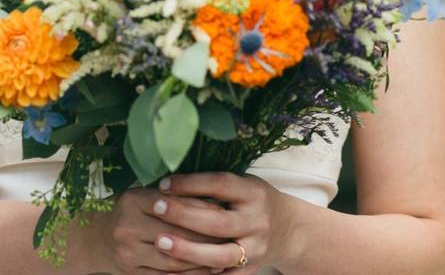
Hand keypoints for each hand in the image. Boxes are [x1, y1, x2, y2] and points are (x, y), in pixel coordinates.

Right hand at [89, 186, 232, 274]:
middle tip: (231, 233)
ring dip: (201, 259)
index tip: (223, 209)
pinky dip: (189, 274)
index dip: (200, 208)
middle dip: (206, 235)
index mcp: (133, 200)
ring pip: (173, 259)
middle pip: (175, 233)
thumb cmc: (132, 210)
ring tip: (225, 254)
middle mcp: (127, 227)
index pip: (173, 204)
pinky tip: (208, 270)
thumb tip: (216, 200)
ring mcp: (128, 253)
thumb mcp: (147, 195)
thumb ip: (174, 195)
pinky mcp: (132, 272)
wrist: (99, 237)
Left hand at [146, 172, 289, 273]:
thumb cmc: (253, 200)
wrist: (287, 230)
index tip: (164, 183)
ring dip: (187, 250)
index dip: (191, 183)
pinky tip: (170, 272)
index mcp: (253, 193)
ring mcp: (255, 249)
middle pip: (218, 221)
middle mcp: (257, 222)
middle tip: (157, 207)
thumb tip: (170, 179)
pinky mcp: (249, 271)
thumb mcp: (242, 183)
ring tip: (160, 242)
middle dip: (184, 215)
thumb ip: (214, 184)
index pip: (220, 184)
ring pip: (220, 255)